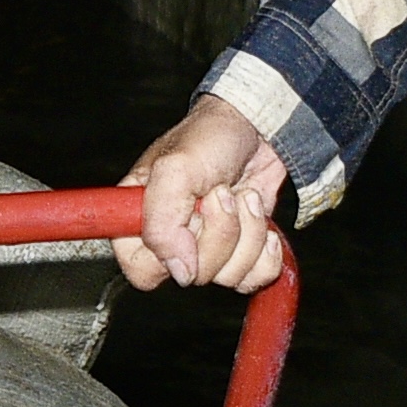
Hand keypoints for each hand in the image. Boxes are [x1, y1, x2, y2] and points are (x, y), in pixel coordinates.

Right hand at [115, 96, 293, 291]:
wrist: (259, 128)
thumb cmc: (210, 138)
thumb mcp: (176, 169)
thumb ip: (162, 222)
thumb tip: (179, 271)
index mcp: (139, 220)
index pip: (140, 270)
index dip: (168, 257)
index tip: (188, 225)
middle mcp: (172, 239)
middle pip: (193, 275)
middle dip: (220, 233)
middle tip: (222, 194)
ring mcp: (207, 248)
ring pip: (228, 276)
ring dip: (248, 234)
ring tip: (242, 197)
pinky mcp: (240, 252)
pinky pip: (255, 278)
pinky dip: (267, 251)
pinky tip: (260, 219)